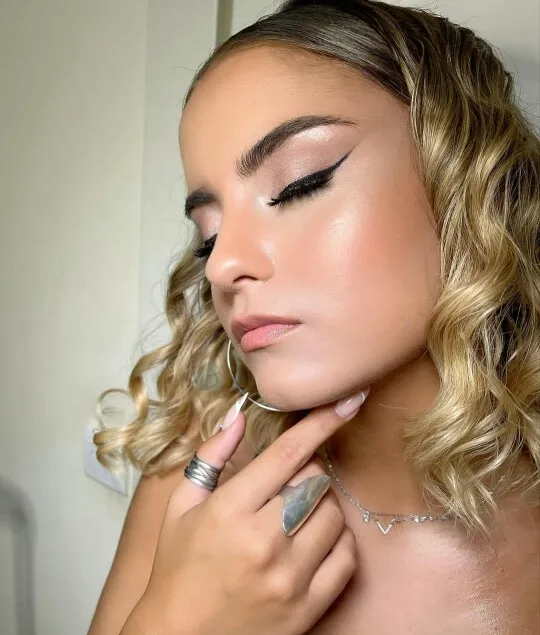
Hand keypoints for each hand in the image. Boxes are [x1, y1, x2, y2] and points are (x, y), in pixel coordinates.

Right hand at [122, 388, 368, 634]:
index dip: (321, 422)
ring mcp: (289, 577)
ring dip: (322, 505)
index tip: (347, 402)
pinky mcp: (308, 607)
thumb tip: (237, 416)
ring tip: (296, 514)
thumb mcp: (180, 507)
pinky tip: (314, 540)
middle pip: (315, 481)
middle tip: (287, 483)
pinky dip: (337, 540)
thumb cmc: (177, 568)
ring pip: (334, 515)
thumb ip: (210, 457)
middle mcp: (264, 541)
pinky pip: (346, 557)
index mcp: (230, 510)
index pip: (287, 453)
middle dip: (306, 472)